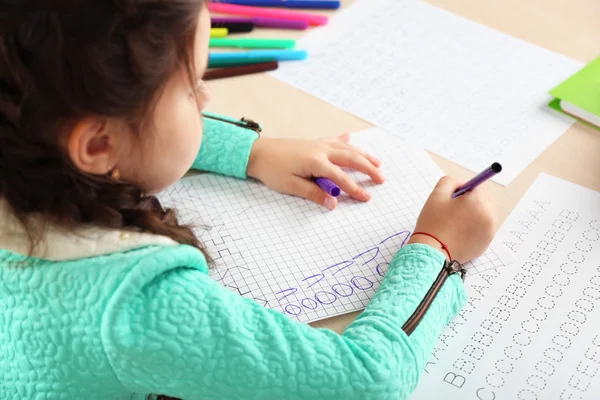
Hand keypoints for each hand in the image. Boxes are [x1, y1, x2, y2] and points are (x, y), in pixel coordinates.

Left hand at [246, 134, 384, 209]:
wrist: (257, 152)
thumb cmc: (272, 170)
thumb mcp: (291, 186)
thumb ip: (313, 194)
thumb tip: (333, 203)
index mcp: (316, 162)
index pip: (341, 178)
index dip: (355, 189)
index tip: (367, 197)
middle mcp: (321, 150)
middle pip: (351, 159)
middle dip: (368, 169)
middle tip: (381, 179)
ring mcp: (318, 144)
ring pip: (346, 148)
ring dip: (363, 155)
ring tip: (377, 162)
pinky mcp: (313, 142)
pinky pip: (334, 140)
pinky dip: (344, 140)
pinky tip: (350, 138)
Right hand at [407, 176, 497, 262]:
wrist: (432, 252)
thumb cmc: (433, 223)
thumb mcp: (436, 195)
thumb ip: (450, 182)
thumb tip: (460, 184)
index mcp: (478, 202)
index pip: (478, 187)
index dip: (464, 190)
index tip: (453, 197)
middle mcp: (489, 216)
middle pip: (485, 200)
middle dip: (472, 201)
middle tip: (454, 210)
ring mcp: (489, 232)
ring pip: (485, 215)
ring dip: (474, 214)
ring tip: (456, 222)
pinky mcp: (486, 244)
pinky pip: (483, 229)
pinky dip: (474, 227)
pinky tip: (459, 232)